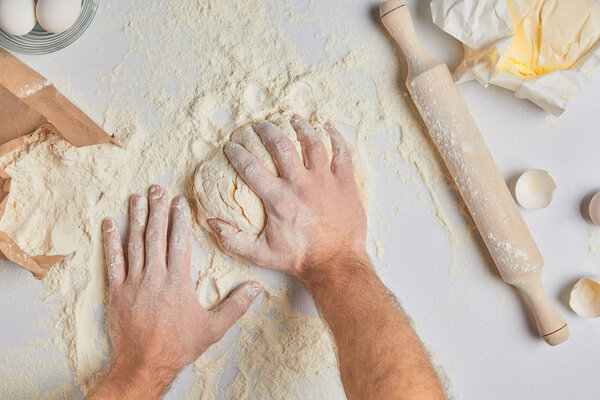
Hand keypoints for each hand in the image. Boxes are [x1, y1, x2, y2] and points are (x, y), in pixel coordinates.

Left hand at [96, 186, 260, 396]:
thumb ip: (235, 306)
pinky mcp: (117, 291)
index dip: (180, 219)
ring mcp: (134, 282)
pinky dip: (111, 241)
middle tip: (157, 188)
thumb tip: (256, 288)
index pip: (180, 242)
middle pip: (156, 235)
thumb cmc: (180, 346)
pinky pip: (113, 261)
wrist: (145, 364)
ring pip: (135, 243)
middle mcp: (155, 276)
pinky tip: (110, 223)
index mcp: (178, 282)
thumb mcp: (213, 328)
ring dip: (136, 218)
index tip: (180, 201)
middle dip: (157, 209)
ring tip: (137, 197)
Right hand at [208, 114, 366, 280]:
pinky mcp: (345, 183)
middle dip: (267, 130)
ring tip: (292, 118)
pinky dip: (335, 136)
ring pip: (313, 143)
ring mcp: (325, 182)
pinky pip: (342, 152)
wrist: (337, 264)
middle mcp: (301, 185)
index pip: (252, 168)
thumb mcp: (261, 254)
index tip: (231, 146)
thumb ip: (233, 239)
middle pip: (281, 146)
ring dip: (301, 127)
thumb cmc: (300, 259)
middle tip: (259, 124)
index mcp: (279, 200)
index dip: (238, 153)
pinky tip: (327, 126)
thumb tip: (211, 223)